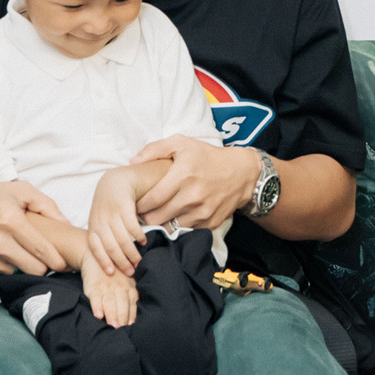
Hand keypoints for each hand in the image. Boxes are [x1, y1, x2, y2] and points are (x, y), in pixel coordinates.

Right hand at [0, 177, 70, 277]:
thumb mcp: (20, 190)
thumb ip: (46, 205)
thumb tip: (65, 224)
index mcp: (11, 222)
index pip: (42, 251)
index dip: (58, 261)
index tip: (64, 263)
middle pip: (34, 270)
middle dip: (43, 265)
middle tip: (44, 257)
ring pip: (19, 273)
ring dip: (22, 265)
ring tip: (17, 249)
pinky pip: (2, 275)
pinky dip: (6, 267)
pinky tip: (2, 252)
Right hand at [83, 250, 138, 327]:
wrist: (96, 256)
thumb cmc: (114, 274)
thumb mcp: (126, 281)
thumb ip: (130, 296)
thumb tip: (133, 319)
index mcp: (129, 287)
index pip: (132, 303)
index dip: (131, 315)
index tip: (130, 326)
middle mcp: (119, 287)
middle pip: (122, 303)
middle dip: (122, 317)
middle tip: (121, 330)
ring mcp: (106, 286)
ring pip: (110, 302)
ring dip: (111, 314)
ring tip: (112, 326)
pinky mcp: (93, 286)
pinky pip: (95, 297)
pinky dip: (97, 306)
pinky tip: (98, 315)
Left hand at [86, 168, 145, 274]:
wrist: (116, 180)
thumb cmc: (110, 204)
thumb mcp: (101, 219)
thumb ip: (104, 235)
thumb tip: (113, 259)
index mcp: (93, 225)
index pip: (95, 247)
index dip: (103, 261)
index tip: (112, 273)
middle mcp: (100, 220)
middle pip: (110, 246)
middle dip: (121, 262)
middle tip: (131, 272)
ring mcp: (111, 212)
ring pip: (121, 239)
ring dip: (131, 253)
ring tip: (138, 260)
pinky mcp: (123, 204)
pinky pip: (131, 225)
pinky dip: (137, 236)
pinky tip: (143, 241)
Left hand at [129, 132, 254, 235]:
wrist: (242, 172)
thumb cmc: (207, 156)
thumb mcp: (181, 143)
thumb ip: (154, 149)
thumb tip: (132, 161)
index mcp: (183, 175)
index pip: (152, 199)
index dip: (139, 205)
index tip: (134, 204)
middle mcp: (193, 196)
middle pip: (157, 218)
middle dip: (146, 218)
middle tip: (140, 214)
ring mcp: (203, 212)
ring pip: (170, 228)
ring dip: (161, 224)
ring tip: (156, 217)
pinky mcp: (210, 223)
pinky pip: (186, 231)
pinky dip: (178, 227)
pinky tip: (174, 219)